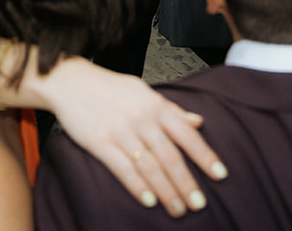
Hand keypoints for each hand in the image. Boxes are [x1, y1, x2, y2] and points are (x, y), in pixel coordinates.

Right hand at [41, 58, 224, 217]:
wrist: (71, 82)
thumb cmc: (110, 88)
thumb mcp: (145, 91)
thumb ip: (171, 109)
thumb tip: (198, 121)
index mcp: (156, 105)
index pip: (187, 134)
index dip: (205, 155)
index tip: (220, 174)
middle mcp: (142, 118)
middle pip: (170, 156)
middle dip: (186, 183)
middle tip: (199, 203)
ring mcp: (121, 131)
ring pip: (150, 167)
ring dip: (166, 191)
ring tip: (177, 209)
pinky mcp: (100, 143)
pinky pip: (123, 169)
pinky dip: (138, 186)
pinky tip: (150, 200)